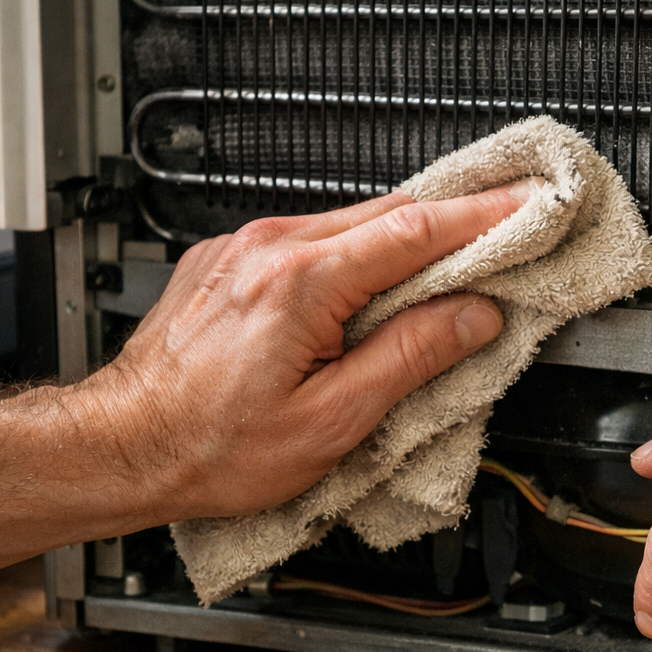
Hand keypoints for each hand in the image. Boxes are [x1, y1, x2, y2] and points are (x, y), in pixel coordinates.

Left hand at [64, 182, 538, 524]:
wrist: (124, 446)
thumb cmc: (211, 445)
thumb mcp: (331, 420)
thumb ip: (409, 358)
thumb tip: (471, 316)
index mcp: (300, 283)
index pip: (415, 229)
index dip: (482, 215)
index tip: (528, 206)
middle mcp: (268, 248)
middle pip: (386, 214)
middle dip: (453, 218)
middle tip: (508, 225)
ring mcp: (243, 248)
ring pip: (347, 225)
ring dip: (403, 239)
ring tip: (451, 264)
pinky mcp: (228, 260)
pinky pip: (311, 240)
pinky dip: (354, 252)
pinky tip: (373, 284)